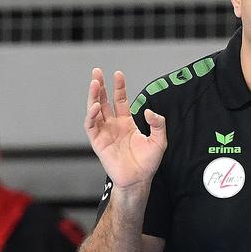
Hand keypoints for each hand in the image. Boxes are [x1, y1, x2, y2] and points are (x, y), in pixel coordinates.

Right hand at [85, 68, 166, 191]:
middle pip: (103, 101)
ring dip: (93, 97)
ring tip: (94, 83)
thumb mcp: (159, 140)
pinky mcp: (98, 142)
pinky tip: (95, 106)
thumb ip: (158, 124)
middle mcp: (113, 126)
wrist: (139, 180)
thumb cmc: (148, 163)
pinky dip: (91, 115)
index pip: (120, 101)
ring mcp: (104, 133)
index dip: (118, 87)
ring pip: (94, 111)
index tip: (118, 74)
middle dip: (100, 86)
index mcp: (126, 123)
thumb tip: (150, 112)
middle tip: (96, 72)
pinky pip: (91, 126)